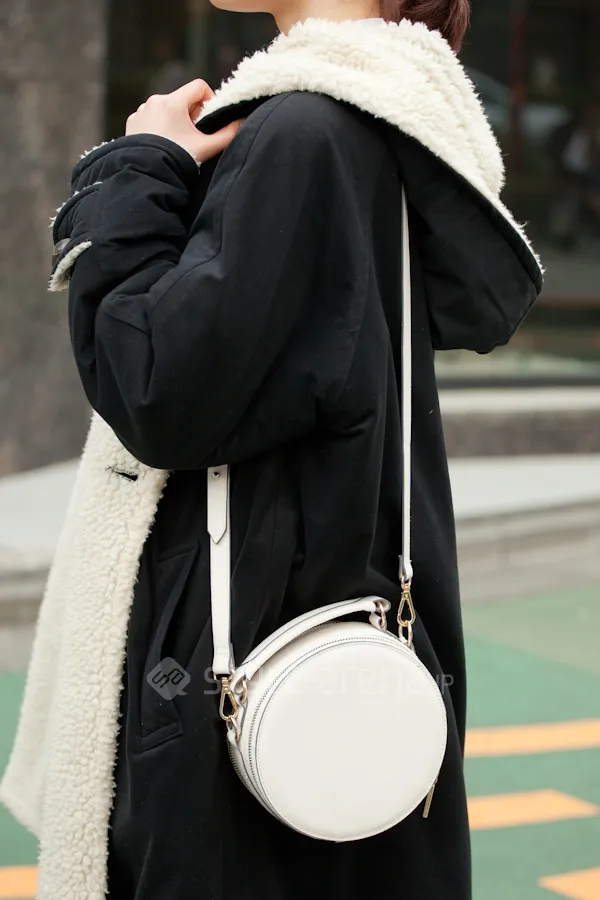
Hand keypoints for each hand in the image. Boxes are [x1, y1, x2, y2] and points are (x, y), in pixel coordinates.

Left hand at [126, 79, 241, 162]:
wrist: (148, 176)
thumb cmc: (177, 160)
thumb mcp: (207, 148)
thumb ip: (228, 134)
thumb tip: (242, 122)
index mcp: (173, 102)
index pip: (199, 86)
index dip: (209, 100)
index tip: (208, 119)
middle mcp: (155, 101)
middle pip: (182, 99)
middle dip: (191, 115)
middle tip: (194, 136)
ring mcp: (141, 112)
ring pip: (166, 109)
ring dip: (174, 121)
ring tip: (177, 143)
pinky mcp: (132, 123)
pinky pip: (150, 118)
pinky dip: (158, 128)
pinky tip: (161, 145)